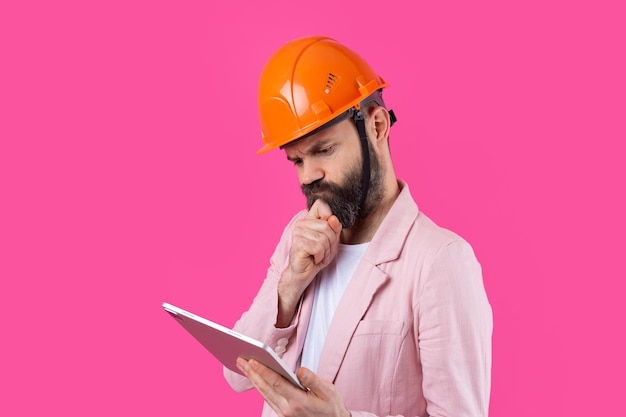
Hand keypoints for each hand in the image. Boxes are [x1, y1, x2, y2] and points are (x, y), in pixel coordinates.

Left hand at [236, 357, 350, 416]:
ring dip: (253, 379)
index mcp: (298, 401)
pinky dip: (260, 387)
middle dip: (251, 373)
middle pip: (265, 388)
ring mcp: (283, 413)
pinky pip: (268, 398)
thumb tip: (300, 370)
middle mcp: (288, 409)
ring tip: (244, 366)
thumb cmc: (330, 406)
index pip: (276, 383)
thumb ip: (313, 380)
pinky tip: (256, 378)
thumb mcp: (328, 391)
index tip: (252, 361)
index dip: (263, 371)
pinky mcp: (283, 414)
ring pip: (264, 394)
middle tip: (241, 359)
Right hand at [277, 199, 341, 325]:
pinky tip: (314, 259)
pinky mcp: (298, 243)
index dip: (330, 217)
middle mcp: (301, 223)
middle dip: (331, 242)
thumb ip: (334, 228)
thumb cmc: (317, 256)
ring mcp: (298, 233)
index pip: (321, 204)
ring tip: (319, 256)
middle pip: (328, 226)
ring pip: (324, 238)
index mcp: (308, 219)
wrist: (304, 273)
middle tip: (324, 251)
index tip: (328, 232)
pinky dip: (321, 257)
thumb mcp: (331, 241)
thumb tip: (333, 219)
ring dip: (326, 252)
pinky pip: (319, 247)